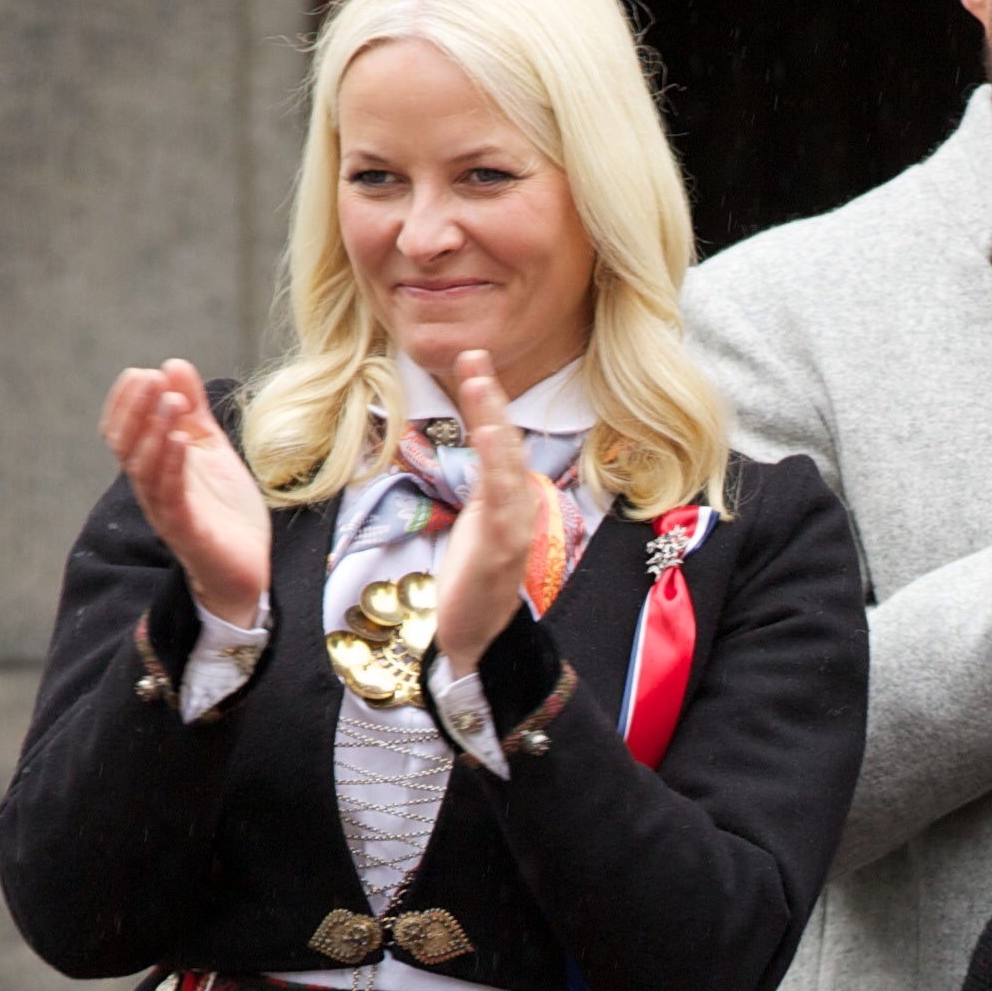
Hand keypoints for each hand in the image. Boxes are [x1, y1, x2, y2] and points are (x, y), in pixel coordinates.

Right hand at [102, 357, 271, 622]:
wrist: (246, 567)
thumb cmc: (225, 510)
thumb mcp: (211, 448)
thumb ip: (194, 410)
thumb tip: (173, 364)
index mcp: (154, 467)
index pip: (123, 430)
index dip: (127, 401)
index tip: (142, 373)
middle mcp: (151, 488)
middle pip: (125, 445)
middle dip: (135, 409)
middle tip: (150, 378)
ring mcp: (166, 511)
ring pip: (145, 469)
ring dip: (155, 431)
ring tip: (171, 401)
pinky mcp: (187, 532)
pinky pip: (172, 497)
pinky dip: (174, 466)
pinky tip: (183, 441)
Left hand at [426, 347, 543, 674]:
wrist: (473, 634)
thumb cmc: (473, 576)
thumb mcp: (476, 517)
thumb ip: (482, 481)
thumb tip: (479, 442)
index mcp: (509, 496)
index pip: (499, 438)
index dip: (488, 399)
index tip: (472, 360)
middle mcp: (519, 505)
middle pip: (505, 441)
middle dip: (490, 398)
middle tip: (474, 356)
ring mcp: (514, 526)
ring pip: (505, 464)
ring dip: (492, 420)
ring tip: (479, 384)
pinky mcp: (502, 548)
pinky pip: (500, 500)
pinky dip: (495, 466)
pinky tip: (486, 437)